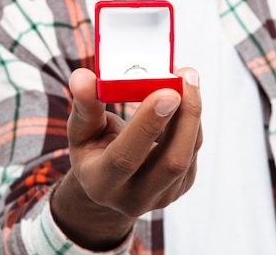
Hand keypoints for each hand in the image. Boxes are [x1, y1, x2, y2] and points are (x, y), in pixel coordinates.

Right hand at [51, 67, 201, 250]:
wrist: (109, 182)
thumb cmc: (92, 149)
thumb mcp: (81, 130)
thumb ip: (85, 104)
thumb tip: (83, 76)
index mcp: (101, 184)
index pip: (126, 158)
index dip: (147, 125)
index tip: (166, 91)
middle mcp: (134, 198)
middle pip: (171, 162)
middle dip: (185, 116)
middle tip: (186, 78)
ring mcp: (162, 196)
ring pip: (188, 153)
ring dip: (192, 112)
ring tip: (187, 77)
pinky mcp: (182, 187)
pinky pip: (194, 149)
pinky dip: (192, 119)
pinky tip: (185, 96)